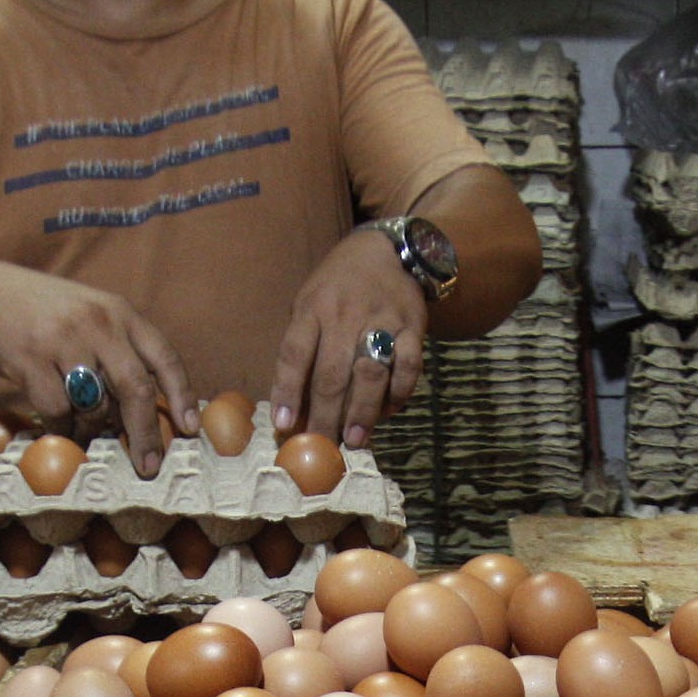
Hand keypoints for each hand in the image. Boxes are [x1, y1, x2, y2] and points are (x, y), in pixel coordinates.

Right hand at [0, 260, 192, 473]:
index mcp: (121, 313)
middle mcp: (98, 323)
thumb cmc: (50, 315)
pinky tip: (59, 428)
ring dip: (94, 431)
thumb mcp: (94, 315)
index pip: (164, 358)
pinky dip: (63, 428)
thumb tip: (154, 410)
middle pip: (135, 389)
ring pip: (95, 406)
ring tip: (86, 435)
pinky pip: (58, 410)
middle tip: (147, 466)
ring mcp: (63, 340)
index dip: (182, 397)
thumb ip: (123, 351)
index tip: (191, 430)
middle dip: (145, 434)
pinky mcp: (30, 358)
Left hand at [268, 226, 428, 449]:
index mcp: (313, 308)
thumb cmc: (338, 286)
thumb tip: (291, 404)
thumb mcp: (309, 302)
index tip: (283, 425)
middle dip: (325, 415)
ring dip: (362, 411)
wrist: (388, 250)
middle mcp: (345, 314)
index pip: (294, 353)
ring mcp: (382, 320)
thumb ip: (301, 346)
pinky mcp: (413, 326)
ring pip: (370, 373)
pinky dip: (399, 393)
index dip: (287, 391)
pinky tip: (389, 412)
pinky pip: (408, 366)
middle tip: (322, 446)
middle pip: (332, 373)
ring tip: (355, 441)